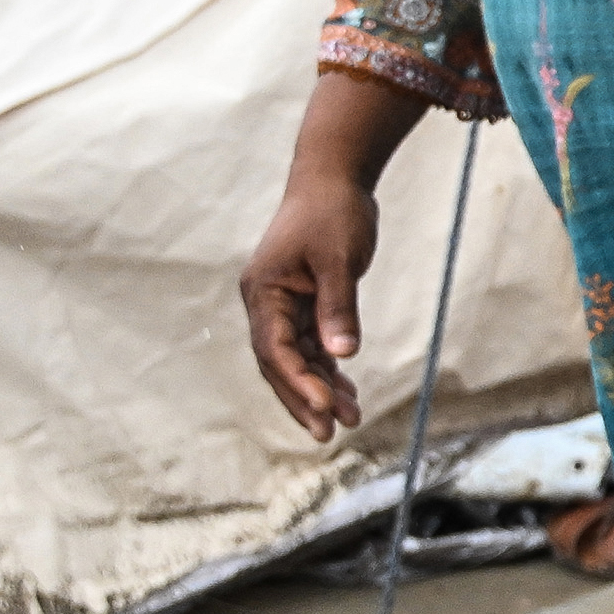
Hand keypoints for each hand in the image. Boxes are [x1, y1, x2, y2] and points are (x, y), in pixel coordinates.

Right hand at [243, 69, 423, 435]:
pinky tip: (348, 391)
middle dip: (304, 398)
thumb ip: (339, 307)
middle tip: (329, 434)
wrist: (334, 179)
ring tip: (350, 418)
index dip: (299, 382)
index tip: (325, 407)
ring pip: (297, 359)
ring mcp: (282, 305)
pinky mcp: (302, 304)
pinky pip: (311, 346)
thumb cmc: (333, 213)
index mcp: (263, 292)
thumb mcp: (340, 260)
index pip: (276, 349)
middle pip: (279, 363)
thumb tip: (343, 354)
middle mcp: (265, 303)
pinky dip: (328, 368)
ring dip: (321, 388)